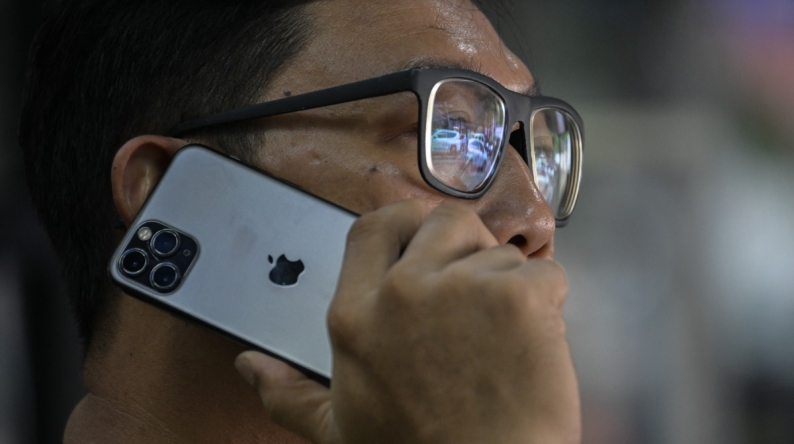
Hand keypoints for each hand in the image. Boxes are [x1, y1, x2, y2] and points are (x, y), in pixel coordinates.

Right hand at [235, 200, 580, 443]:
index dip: (406, 221)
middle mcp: (405, 291)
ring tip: (501, 339)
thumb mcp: (338, 429)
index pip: (374, 226)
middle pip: (445, 221)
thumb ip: (288, 393)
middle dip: (466, 246)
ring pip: (500, 252)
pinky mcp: (520, 298)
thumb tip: (250, 367)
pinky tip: (532, 346)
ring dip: (507, 285)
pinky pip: (543, 275)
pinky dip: (546, 304)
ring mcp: (465, 289)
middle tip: (474, 290)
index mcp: (357, 314)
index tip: (423, 233)